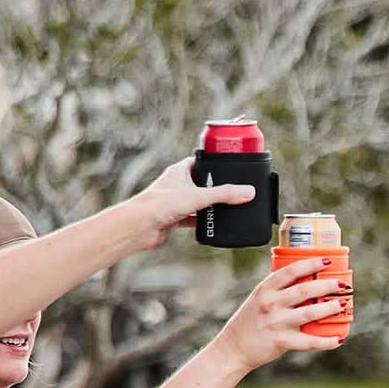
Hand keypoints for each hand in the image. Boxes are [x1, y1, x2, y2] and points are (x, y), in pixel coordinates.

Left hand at [132, 157, 255, 249]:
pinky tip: (211, 225)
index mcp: (179, 171)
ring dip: (209, 206)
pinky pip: (193, 218)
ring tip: (225, 208)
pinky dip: (202, 221)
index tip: (228, 165)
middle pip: (201, 182)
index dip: (213, 162)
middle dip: (215, 188)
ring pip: (197, 201)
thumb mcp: (199, 196)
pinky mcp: (174, 217)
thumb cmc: (160, 204)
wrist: (140, 226)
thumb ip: (225, 194)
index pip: (199, 161)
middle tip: (232, 190)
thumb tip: (248, 191)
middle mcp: (176, 184)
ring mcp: (175, 201)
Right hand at [212, 258, 348, 373]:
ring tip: (341, 304)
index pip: (291, 271)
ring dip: (329, 308)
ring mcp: (276, 322)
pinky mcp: (282, 341)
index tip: (327, 260)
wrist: (234, 348)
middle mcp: (271, 303)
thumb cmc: (251, 321)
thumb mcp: (259, 298)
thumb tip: (306, 279)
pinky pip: (309, 342)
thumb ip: (278, 290)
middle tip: (342, 284)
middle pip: (305, 290)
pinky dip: (326, 341)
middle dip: (327, 285)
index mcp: (265, 289)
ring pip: (310, 313)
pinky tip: (338, 339)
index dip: (311, 264)